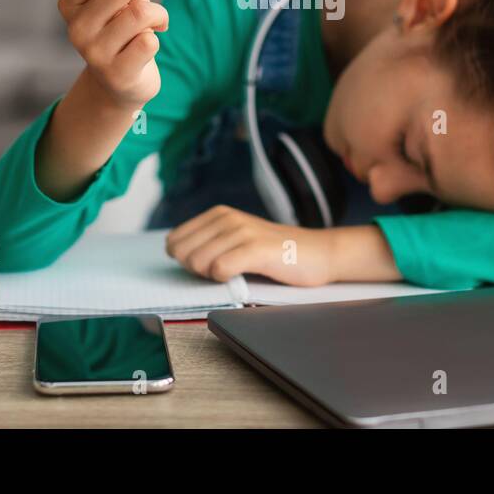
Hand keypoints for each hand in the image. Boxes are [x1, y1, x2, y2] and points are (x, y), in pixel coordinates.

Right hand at [57, 0, 192, 109]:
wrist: (119, 85)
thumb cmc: (122, 33)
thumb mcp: (120, 4)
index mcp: (71, 3)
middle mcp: (77, 28)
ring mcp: (94, 53)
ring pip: (139, 14)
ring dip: (159, 12)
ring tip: (159, 19)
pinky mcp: (116, 73)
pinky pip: (149, 42)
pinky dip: (158, 35)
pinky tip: (153, 40)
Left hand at [165, 206, 335, 286]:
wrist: (319, 254)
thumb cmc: (277, 254)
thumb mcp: (237, 240)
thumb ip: (209, 242)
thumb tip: (175, 253)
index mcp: (219, 214)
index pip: (174, 241)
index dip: (186, 261)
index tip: (209, 266)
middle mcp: (227, 218)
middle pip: (182, 253)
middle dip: (196, 270)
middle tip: (224, 271)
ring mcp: (242, 231)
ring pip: (198, 262)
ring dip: (212, 276)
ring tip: (237, 273)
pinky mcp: (256, 249)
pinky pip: (220, 269)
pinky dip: (226, 279)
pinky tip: (242, 275)